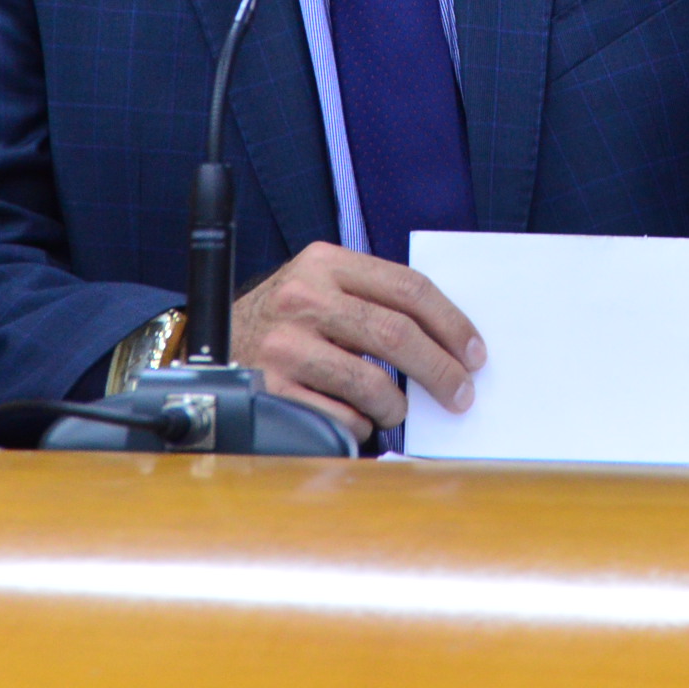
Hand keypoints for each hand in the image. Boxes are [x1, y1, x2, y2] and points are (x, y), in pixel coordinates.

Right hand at [228, 242, 485, 443]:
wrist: (213, 349)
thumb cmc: (286, 324)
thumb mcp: (320, 290)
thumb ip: (373, 302)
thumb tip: (449, 344)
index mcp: (324, 262)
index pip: (407, 287)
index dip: (451, 323)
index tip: (475, 352)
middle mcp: (301, 298)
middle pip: (396, 334)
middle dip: (441, 370)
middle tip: (461, 394)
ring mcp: (284, 345)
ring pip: (372, 382)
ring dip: (397, 406)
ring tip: (398, 411)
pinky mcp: (273, 390)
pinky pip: (342, 416)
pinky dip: (360, 424)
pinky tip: (355, 418)